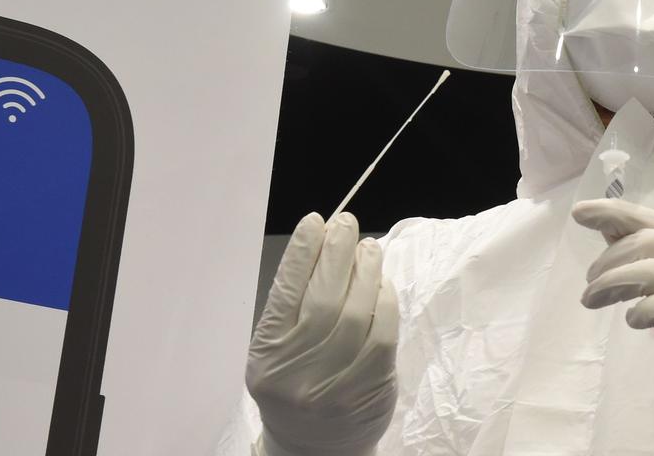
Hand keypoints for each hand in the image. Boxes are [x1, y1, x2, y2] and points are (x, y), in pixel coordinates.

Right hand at [246, 212, 398, 455]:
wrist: (314, 446)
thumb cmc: (295, 381)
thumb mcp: (277, 347)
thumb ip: (294, 303)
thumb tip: (324, 244)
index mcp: (268, 353)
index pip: (286, 292)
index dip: (302, 252)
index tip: (315, 221)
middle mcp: (298, 369)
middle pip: (322, 298)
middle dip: (337, 252)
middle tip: (346, 223)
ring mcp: (335, 381)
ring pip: (356, 312)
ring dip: (365, 270)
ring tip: (368, 248)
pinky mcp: (370, 387)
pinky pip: (382, 332)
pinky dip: (384, 300)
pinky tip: (382, 283)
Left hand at [572, 199, 653, 455]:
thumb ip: (651, 259)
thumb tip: (607, 227)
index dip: (614, 213)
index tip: (579, 213)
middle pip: (647, 241)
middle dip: (607, 260)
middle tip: (589, 284)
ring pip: (647, 270)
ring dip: (609, 284)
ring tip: (591, 300)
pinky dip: (637, 312)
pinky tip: (633, 321)